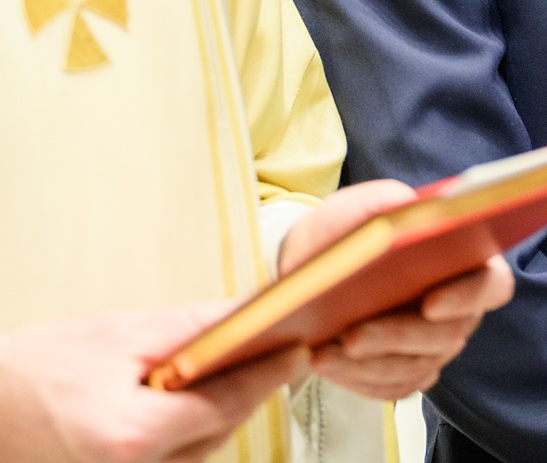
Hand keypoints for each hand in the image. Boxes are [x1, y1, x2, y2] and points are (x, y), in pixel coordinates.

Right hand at [0, 305, 307, 462]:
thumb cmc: (32, 372)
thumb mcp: (118, 335)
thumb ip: (193, 326)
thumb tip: (254, 310)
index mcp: (134, 437)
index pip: (229, 402)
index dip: (272, 371)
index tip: (303, 349)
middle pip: (222, 429)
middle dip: (250, 387)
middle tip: (277, 347)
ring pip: (203, 448)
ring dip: (222, 409)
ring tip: (233, 366)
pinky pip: (176, 460)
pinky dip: (192, 428)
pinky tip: (191, 395)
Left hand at [278, 181, 513, 399]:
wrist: (310, 271)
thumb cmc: (344, 234)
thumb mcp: (356, 208)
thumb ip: (381, 202)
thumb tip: (402, 207)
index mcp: (467, 263)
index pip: (492, 284)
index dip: (469, 296)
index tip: (430, 303)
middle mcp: (460, 310)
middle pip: (448, 334)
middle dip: (398, 337)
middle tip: (353, 336)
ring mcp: (434, 347)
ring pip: (415, 366)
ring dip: (367, 364)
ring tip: (322, 354)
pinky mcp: (406, 374)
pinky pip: (390, 387)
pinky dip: (356, 380)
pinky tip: (324, 364)